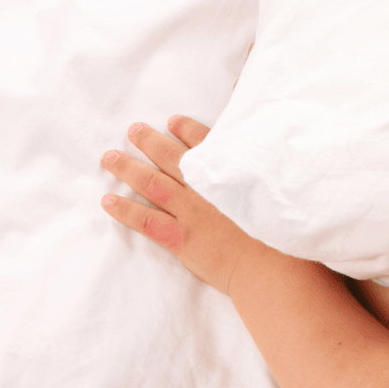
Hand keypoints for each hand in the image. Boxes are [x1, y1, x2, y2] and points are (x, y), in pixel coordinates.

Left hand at [100, 116, 262, 293]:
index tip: (172, 121)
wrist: (270, 266)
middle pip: (171, 158)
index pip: (204, 144)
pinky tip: (108, 200)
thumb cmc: (280, 233)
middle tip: (133, 130)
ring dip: (128, 168)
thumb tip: (275, 159)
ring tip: (109, 157)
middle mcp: (205, 188)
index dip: (186, 130)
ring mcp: (190, 212)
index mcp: (229, 175)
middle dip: (150, 141)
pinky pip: (145, 220)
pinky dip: (124, 210)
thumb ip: (263, 175)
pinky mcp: (180, 238)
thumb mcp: (278, 193)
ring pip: (152, 183)